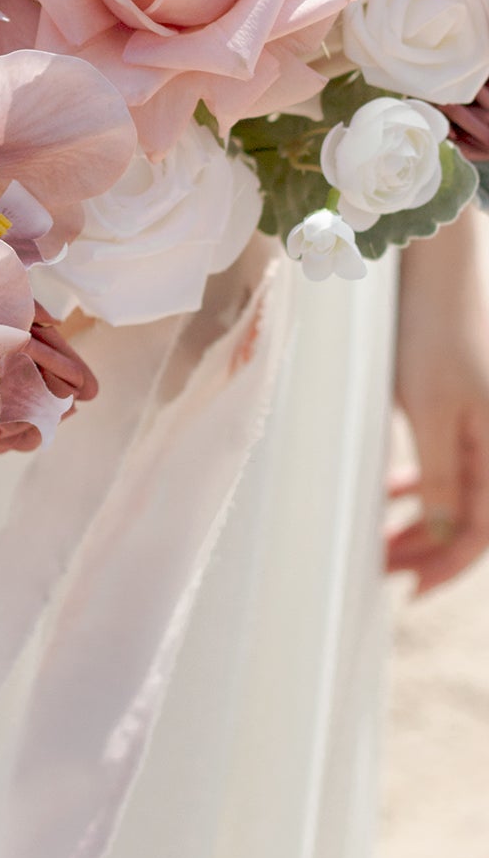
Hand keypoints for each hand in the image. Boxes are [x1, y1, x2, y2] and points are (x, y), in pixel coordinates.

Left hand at [388, 201, 488, 594]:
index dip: (445, 567)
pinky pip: (449, 459)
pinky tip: (392, 489)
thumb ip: (440, 476)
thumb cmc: (435, 331)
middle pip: (470, 517)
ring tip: (379, 537)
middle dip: (426, 548)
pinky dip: (422, 481)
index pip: (480, 533)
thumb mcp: (432, 409)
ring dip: (420, 517)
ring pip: (456, 490)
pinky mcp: (463, 403)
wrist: (440, 267)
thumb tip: (443, 537)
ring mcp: (482, 422)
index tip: (406, 590)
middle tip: (380, 567)